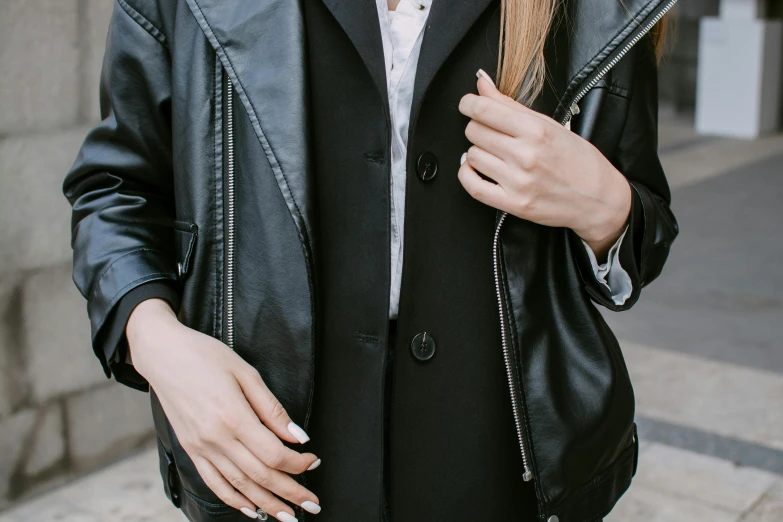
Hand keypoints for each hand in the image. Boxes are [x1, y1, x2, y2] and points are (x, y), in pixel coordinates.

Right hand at [127, 298, 321, 520]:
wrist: (162, 354)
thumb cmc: (205, 356)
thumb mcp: (246, 373)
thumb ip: (272, 409)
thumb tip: (297, 436)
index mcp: (233, 416)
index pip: (273, 454)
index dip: (297, 464)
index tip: (313, 462)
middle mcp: (216, 438)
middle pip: (260, 476)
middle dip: (290, 493)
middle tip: (313, 504)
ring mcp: (201, 447)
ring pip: (239, 486)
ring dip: (266, 504)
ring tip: (287, 516)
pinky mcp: (190, 450)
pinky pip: (214, 483)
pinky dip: (233, 500)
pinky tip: (250, 509)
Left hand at [457, 69, 631, 260]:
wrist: (599, 198)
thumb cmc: (578, 160)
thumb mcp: (549, 124)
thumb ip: (511, 105)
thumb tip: (482, 85)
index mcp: (536, 130)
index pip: (484, 110)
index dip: (469, 104)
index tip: (468, 104)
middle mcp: (526, 155)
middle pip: (475, 131)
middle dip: (477, 127)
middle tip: (490, 131)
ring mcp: (519, 182)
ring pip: (472, 156)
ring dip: (477, 151)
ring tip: (492, 152)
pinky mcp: (514, 204)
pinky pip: (473, 186)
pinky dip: (466, 174)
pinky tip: (474, 168)